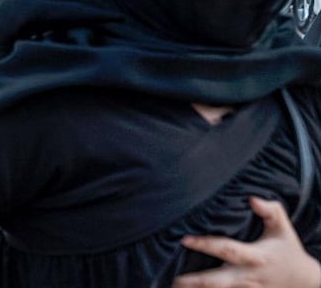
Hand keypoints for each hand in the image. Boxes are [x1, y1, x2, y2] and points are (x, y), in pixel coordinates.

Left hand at [172, 197, 320, 287]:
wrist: (305, 282)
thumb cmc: (287, 250)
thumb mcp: (282, 228)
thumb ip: (270, 210)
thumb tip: (252, 199)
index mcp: (255, 256)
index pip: (227, 249)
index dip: (205, 244)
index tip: (184, 239)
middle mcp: (248, 276)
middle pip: (217, 281)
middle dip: (195, 282)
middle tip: (173, 280)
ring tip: (172, 287)